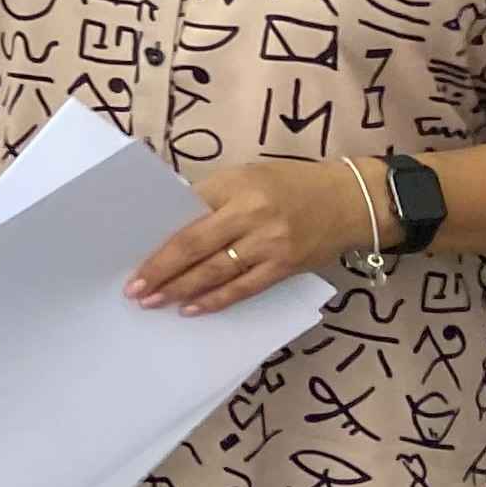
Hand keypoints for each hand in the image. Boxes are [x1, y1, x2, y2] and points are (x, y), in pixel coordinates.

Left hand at [131, 159, 369, 313]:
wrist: (354, 200)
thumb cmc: (292, 184)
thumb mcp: (248, 177)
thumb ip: (212, 197)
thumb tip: (171, 224)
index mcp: (236, 185)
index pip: (186, 213)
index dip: (158, 239)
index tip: (131, 256)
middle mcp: (251, 214)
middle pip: (195, 245)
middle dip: (160, 270)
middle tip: (134, 289)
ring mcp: (270, 243)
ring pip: (216, 271)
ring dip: (181, 289)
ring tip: (153, 301)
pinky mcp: (286, 266)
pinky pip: (244, 288)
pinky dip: (216, 300)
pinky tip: (192, 309)